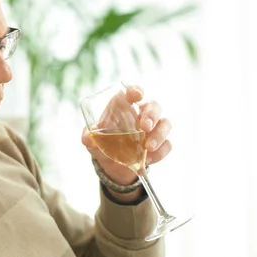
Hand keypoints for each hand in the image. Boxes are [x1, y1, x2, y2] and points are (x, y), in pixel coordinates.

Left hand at [81, 85, 172, 199]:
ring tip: (148, 147)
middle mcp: (141, 113)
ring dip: (159, 134)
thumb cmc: (103, 144)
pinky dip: (160, 152)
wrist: (112, 166)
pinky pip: (167, 144)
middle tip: (145, 127)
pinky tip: (148, 160)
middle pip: (154, 105)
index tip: (137, 95)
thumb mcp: (92, 141)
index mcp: (124, 106)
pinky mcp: (160, 144)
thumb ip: (89, 137)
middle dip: (152, 114)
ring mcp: (153, 128)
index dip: (136, 90)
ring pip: (165, 123)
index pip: (132, 91)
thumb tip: (88, 139)